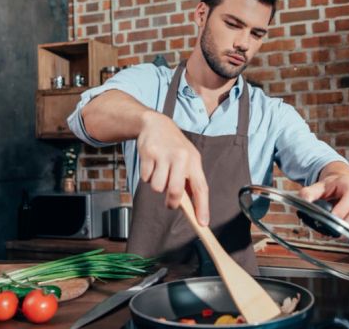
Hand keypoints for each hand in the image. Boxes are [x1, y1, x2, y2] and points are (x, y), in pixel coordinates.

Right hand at [137, 111, 209, 225]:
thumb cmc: (174, 147)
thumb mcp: (188, 159)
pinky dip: (147, 176)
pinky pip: (145, 178)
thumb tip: (190, 207)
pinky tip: (151, 164)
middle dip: (171, 202)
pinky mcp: (148, 154)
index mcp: (194, 161)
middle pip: (175, 191)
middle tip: (170, 203)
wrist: (155, 124)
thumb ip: (189, 181)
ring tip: (160, 172)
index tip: (202, 223)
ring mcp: (163, 155)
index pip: (201, 188)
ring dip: (156, 185)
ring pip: (157, 187)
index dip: (202, 207)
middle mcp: (181, 157)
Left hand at [299, 174, 348, 229]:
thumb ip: (309, 192)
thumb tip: (304, 202)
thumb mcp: (319, 186)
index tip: (332, 218)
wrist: (341, 183)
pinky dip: (348, 232)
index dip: (343, 208)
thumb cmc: (331, 185)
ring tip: (331, 233)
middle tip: (331, 231)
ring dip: (346, 230)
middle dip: (345, 223)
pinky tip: (337, 232)